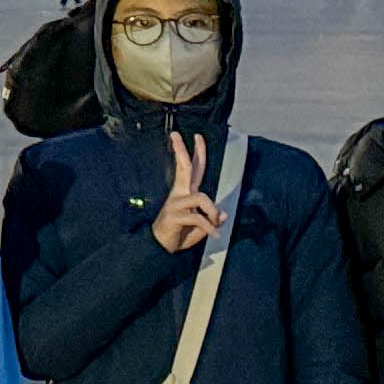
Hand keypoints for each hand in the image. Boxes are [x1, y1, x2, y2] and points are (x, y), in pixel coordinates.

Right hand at [152, 131, 222, 253]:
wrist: (160, 248)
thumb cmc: (178, 235)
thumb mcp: (200, 227)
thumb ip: (212, 220)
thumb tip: (223, 214)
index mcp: (185, 193)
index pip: (192, 169)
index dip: (196, 152)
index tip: (195, 136)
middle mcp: (179, 195)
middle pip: (184, 168)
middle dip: (183, 150)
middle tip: (177, 135)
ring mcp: (175, 204)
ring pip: (202, 197)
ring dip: (212, 212)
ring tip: (214, 224)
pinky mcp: (174, 216)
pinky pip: (199, 218)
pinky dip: (209, 228)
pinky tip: (214, 235)